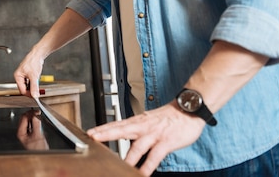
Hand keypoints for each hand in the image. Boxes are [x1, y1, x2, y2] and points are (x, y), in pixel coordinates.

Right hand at [13, 50, 43, 97]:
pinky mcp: (28, 74)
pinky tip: (37, 81)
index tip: (35, 96)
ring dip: (32, 87)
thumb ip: (34, 86)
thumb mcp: (34, 76)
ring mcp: (23, 76)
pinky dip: (33, 83)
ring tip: (37, 85)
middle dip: (31, 91)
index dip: (28, 94)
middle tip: (37, 92)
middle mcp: (19, 76)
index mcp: (17, 76)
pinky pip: (29, 82)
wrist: (38, 54)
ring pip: (27, 86)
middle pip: (24, 88)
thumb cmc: (33, 61)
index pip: (21, 90)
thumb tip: (34, 95)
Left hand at [16, 110, 48, 149]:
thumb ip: (36, 125)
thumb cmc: (38, 150)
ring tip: (38, 115)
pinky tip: (38, 120)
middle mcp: (22, 132)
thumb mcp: (38, 136)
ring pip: (27, 120)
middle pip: (24, 118)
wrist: (42, 157)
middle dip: (31, 114)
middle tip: (38, 112)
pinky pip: (31, 124)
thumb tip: (36, 115)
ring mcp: (25, 132)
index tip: (37, 111)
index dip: (30, 113)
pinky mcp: (30, 133)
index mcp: (21, 132)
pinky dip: (34, 121)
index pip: (23, 118)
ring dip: (32, 117)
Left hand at [86, 102, 205, 175]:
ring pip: (137, 146)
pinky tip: (142, 173)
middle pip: (121, 130)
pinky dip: (148, 165)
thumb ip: (137, 129)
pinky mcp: (166, 142)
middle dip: (106, 134)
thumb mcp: (149, 120)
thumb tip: (125, 135)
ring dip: (127, 157)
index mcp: (138, 121)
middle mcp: (143, 126)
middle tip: (93, 138)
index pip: (117, 124)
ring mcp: (154, 134)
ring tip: (117, 166)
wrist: (189, 109)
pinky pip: (155, 155)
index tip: (89, 133)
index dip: (103, 128)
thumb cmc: (169, 117)